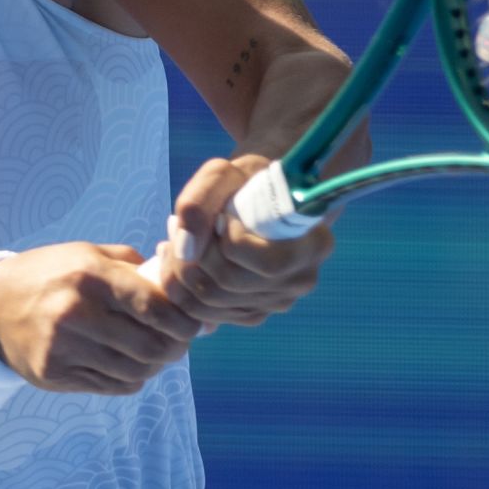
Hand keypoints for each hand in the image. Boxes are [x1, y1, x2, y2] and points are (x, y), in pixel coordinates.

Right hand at [0, 243, 200, 395]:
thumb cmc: (51, 274)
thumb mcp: (89, 254)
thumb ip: (137, 268)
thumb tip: (186, 288)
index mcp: (90, 276)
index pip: (154, 305)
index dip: (184, 320)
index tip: (193, 322)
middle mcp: (76, 313)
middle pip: (151, 346)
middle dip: (176, 347)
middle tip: (181, 341)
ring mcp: (63, 348)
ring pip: (136, 371)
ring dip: (155, 365)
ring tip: (156, 352)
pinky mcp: (55, 374)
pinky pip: (112, 386)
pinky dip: (131, 378)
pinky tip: (129, 363)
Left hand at [147, 156, 335, 329]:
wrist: (257, 198)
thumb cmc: (246, 181)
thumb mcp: (224, 174)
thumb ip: (200, 201)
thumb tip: (185, 248)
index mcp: (314, 244)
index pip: (264, 263)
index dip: (225, 242)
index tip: (217, 216)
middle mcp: (301, 280)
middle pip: (230, 283)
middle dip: (191, 255)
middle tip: (175, 226)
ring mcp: (277, 302)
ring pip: (212, 302)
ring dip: (180, 271)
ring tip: (174, 241)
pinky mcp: (254, 314)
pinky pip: (207, 314)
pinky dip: (183, 290)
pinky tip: (181, 260)